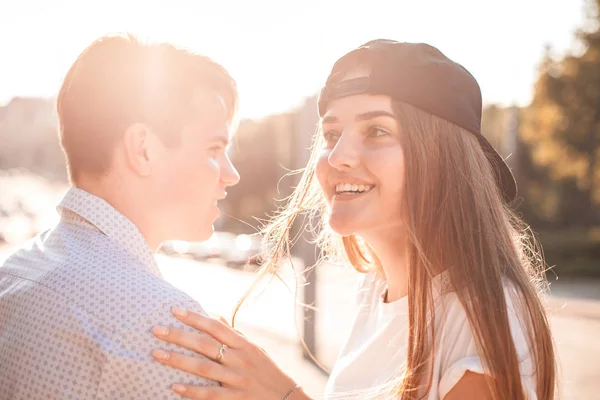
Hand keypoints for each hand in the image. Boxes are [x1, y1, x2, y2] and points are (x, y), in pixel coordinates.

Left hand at [151, 307, 307, 399]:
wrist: (286, 398)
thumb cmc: (266, 371)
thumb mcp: (254, 349)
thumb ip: (234, 334)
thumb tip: (215, 316)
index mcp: (244, 345)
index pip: (215, 327)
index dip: (195, 317)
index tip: (174, 310)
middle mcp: (240, 359)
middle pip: (205, 344)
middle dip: (179, 336)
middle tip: (156, 329)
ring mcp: (237, 379)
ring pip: (204, 368)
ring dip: (178, 360)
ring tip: (156, 354)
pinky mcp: (236, 398)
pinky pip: (210, 394)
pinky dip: (192, 390)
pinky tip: (174, 387)